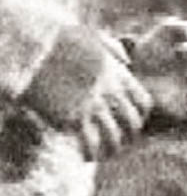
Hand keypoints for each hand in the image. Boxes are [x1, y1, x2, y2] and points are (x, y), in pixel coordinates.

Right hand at [22, 25, 150, 160]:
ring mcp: (93, 106)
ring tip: (102, 155)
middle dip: (128, 137)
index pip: (143, 103)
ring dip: (110, 150)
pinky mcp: (73, 117)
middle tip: (119, 144)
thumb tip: (127, 62)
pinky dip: (91, 153)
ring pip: (114, 137)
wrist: (35, 48)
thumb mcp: (94, 38)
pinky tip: (86, 157)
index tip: (131, 124)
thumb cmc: (60, 40)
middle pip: (132, 124)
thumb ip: (113, 49)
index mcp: (118, 75)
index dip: (140, 116)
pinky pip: (90, 143)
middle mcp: (111, 92)